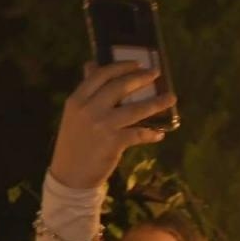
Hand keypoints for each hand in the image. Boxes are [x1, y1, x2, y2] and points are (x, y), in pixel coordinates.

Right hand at [48, 61, 176, 189]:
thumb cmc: (74, 143)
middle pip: (120, 86)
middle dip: (142, 78)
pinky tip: (159, 134)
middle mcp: (88, 110)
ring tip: (171, 98)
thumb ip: (86, 92)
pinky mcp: (113, 142)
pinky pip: (139, 133)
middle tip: (155, 74)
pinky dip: (151, 133)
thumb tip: (91, 64)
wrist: (69, 176)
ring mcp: (102, 126)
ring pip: (136, 109)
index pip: (101, 75)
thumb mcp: (74, 115)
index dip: (122, 66)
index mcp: (77, 100)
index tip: (137, 64)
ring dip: (157, 103)